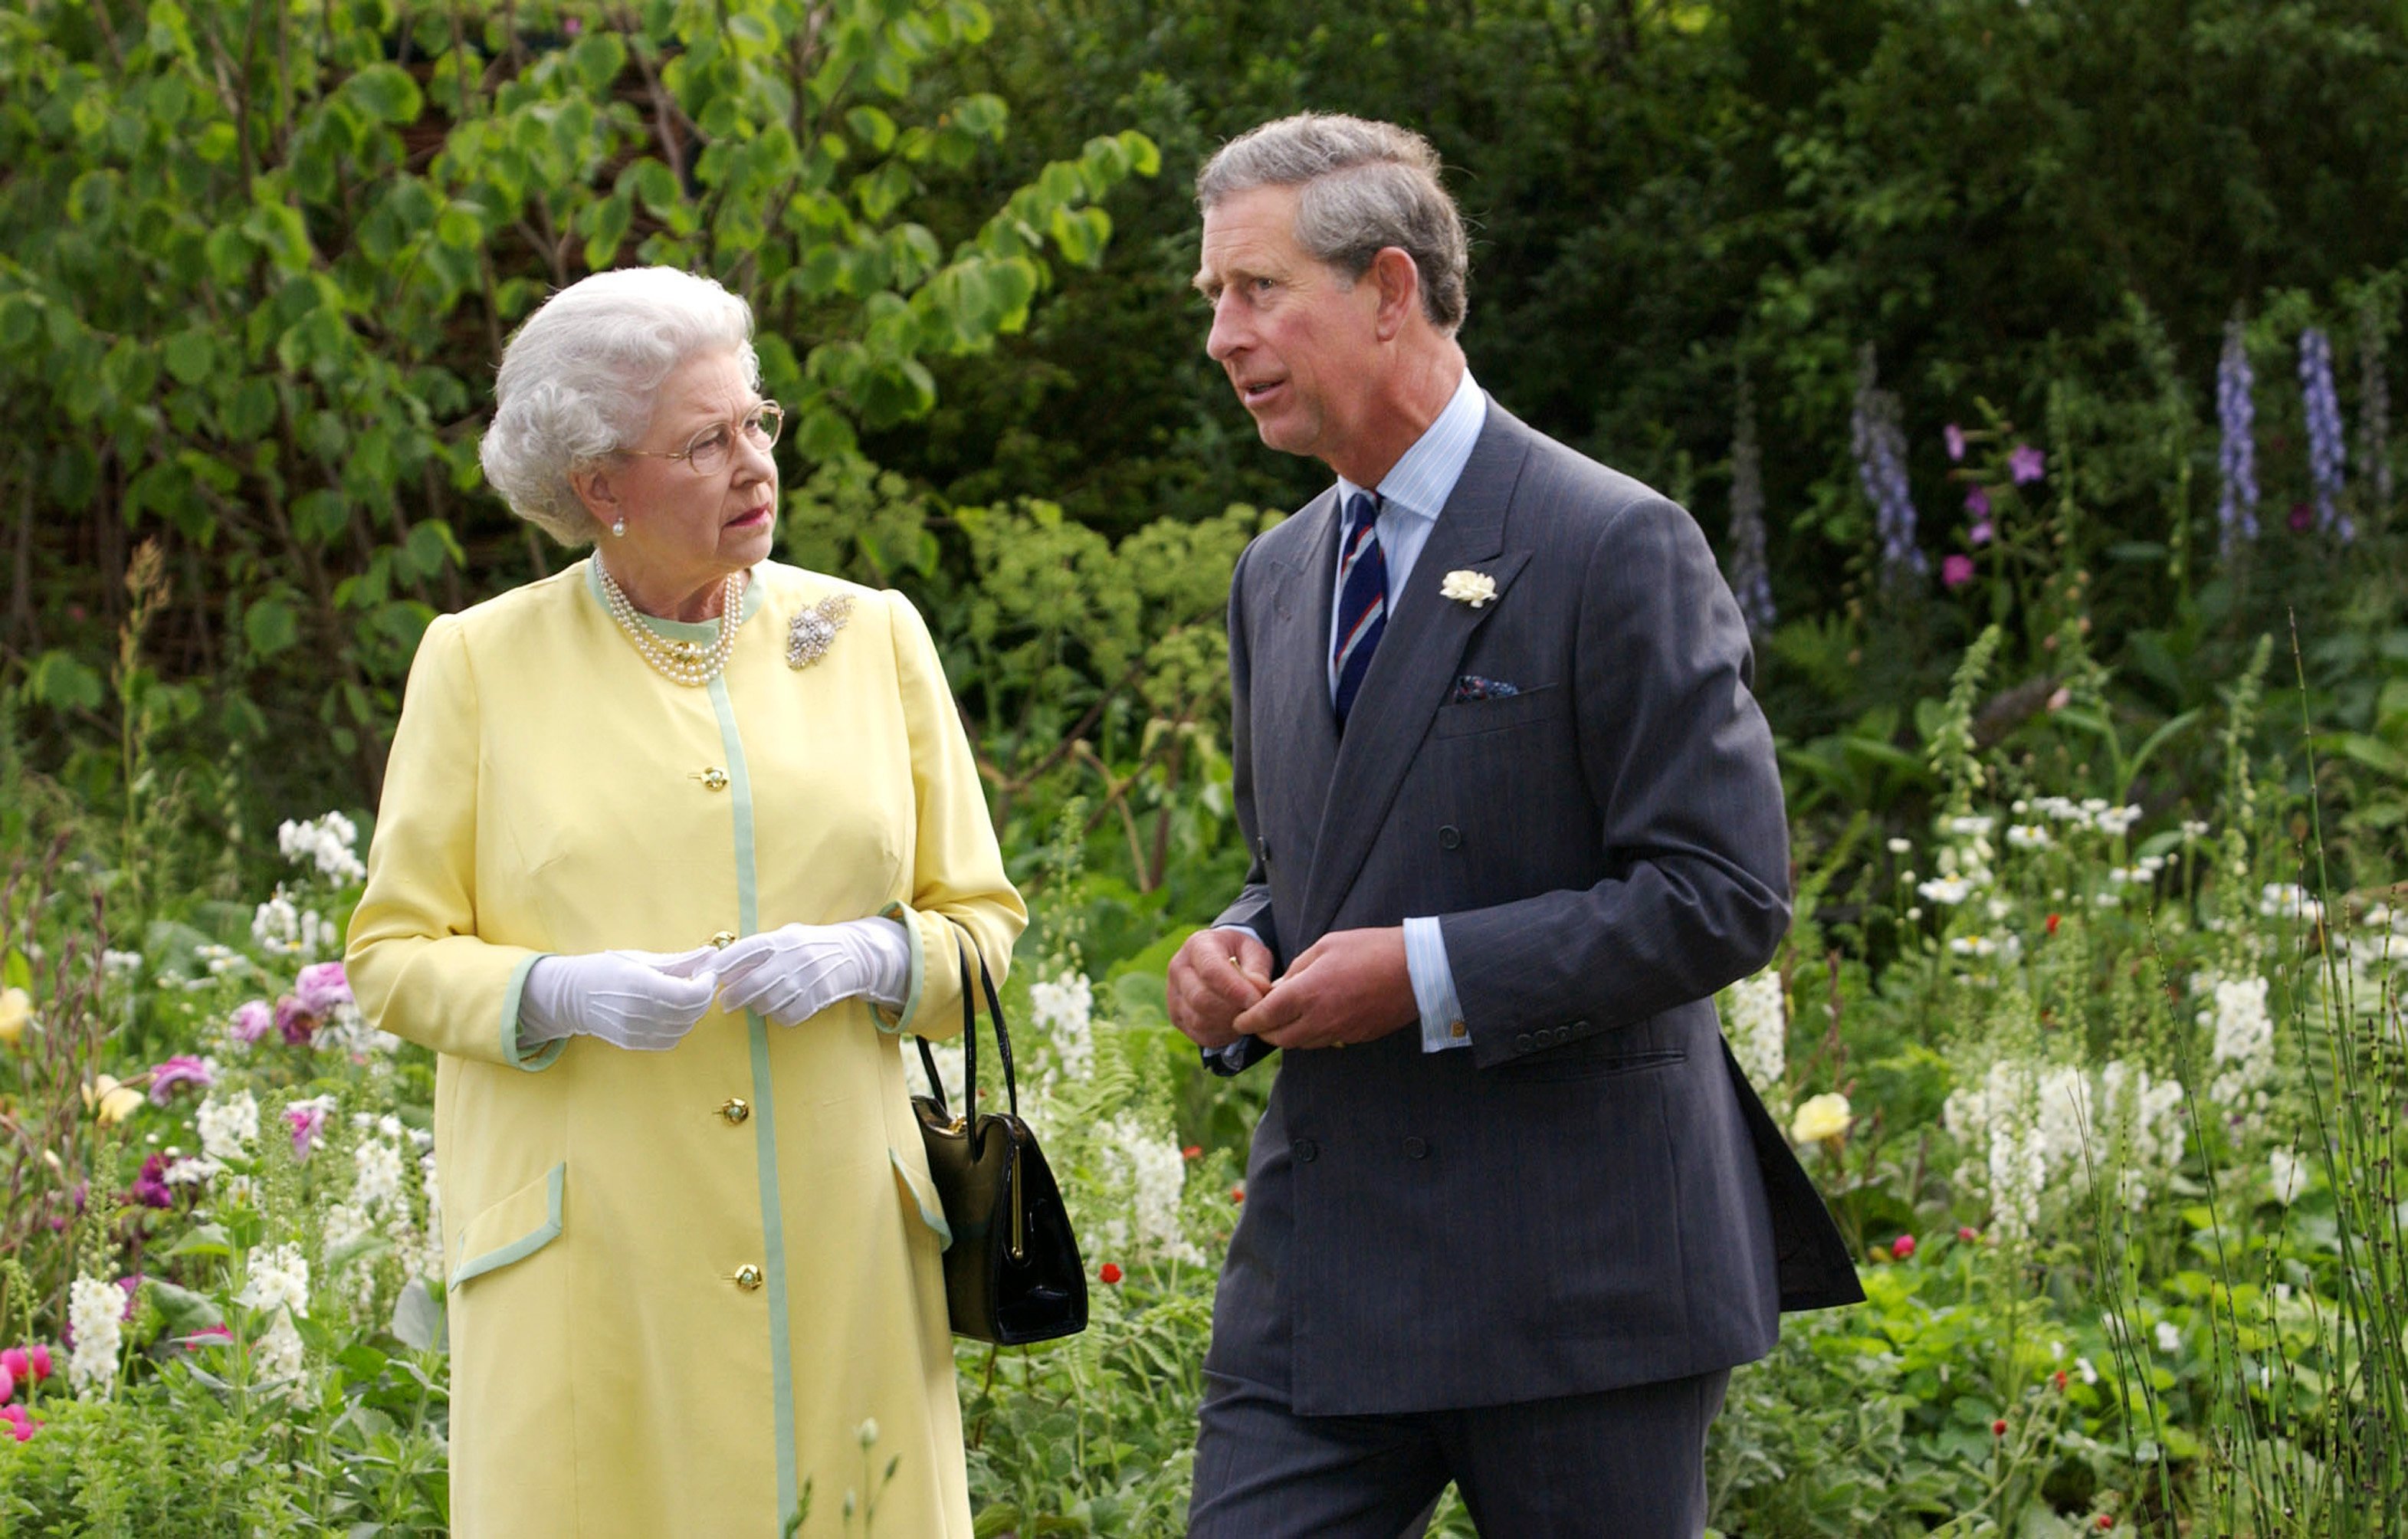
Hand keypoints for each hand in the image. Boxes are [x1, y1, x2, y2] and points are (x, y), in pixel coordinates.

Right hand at [519, 949, 721, 1051]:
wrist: (572, 996)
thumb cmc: (606, 969)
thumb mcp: (641, 958)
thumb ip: (679, 960)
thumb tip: (711, 954)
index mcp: (638, 983)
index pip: (686, 995)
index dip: (705, 986)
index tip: (708, 974)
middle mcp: (636, 1011)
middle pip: (688, 1013)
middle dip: (703, 997)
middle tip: (701, 982)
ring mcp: (633, 1031)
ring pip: (683, 1028)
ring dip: (693, 1012)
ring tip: (685, 995)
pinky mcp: (632, 1043)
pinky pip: (670, 1040)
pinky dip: (680, 1027)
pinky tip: (672, 1012)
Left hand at [712, 918, 909, 1027]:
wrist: (855, 953)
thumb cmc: (810, 946)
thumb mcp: (786, 938)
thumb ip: (758, 952)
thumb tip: (723, 971)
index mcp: (781, 940)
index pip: (744, 951)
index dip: (721, 964)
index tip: (704, 975)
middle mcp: (794, 957)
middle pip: (753, 984)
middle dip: (733, 996)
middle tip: (724, 1003)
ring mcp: (808, 978)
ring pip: (769, 1002)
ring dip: (757, 1007)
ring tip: (755, 1005)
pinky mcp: (820, 997)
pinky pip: (789, 1015)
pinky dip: (779, 1017)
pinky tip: (779, 1010)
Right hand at [1167, 928, 1274, 1049]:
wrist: (1220, 961)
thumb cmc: (1240, 954)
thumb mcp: (1254, 951)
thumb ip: (1257, 969)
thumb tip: (1259, 989)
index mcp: (1198, 945)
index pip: (1211, 971)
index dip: (1235, 989)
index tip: (1257, 1000)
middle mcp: (1178, 969)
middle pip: (1201, 999)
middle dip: (1232, 1010)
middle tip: (1256, 1012)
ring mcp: (1174, 995)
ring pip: (1199, 1021)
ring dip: (1228, 1025)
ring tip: (1247, 1018)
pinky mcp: (1177, 1017)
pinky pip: (1200, 1035)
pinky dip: (1222, 1035)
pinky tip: (1236, 1026)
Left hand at [1233, 927, 1415, 1051]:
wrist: (1416, 969)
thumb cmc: (1370, 949)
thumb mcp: (1325, 946)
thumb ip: (1296, 970)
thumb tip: (1277, 988)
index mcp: (1307, 993)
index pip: (1265, 1017)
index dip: (1247, 1020)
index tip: (1239, 1019)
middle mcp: (1320, 1019)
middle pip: (1279, 1039)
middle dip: (1264, 1032)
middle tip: (1258, 1021)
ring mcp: (1340, 1032)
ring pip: (1301, 1045)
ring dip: (1287, 1035)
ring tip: (1284, 1019)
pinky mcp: (1356, 1037)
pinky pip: (1325, 1042)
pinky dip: (1312, 1035)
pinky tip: (1315, 1019)